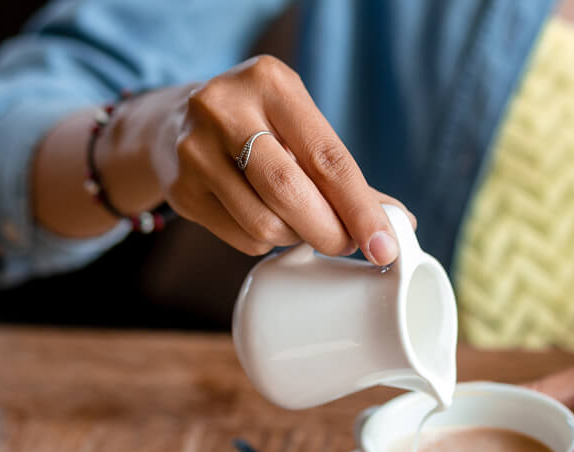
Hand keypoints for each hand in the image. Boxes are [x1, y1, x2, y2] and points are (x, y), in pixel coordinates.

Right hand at [145, 56, 411, 261]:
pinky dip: (265, 241)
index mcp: (271, 84)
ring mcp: (195, 150)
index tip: (384, 245)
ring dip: (295, 237)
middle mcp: (226, 109)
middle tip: (345, 244)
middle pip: (290, 192)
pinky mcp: (181, 190)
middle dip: (330, 231)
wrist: (174, 123)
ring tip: (299, 222)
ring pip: (265, 223)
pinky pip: (242, 238)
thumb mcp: (298, 126)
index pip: (328, 157)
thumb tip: (398, 222)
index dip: (360, 208)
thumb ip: (343, 172)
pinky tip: (264, 218)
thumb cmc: (257, 125)